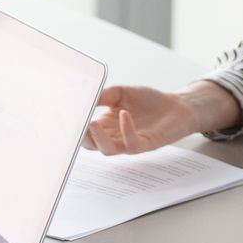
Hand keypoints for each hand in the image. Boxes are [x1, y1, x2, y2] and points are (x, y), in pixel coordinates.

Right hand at [84, 82, 241, 153]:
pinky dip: (126, 129)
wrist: (176, 106)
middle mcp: (115, 137)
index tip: (65, 117)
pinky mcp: (146, 144)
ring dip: (98, 139)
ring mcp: (129, 142)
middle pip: (92, 145)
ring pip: (108, 149)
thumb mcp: (121, 93)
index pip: (84, 132)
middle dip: (82, 137)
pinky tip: (124, 114)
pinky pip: (132, 143)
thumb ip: (103, 95)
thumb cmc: (149, 101)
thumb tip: (85, 95)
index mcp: (105, 125)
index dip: (75, 127)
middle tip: (76, 124)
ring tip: (92, 124)